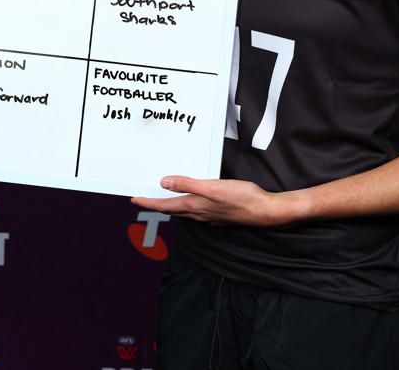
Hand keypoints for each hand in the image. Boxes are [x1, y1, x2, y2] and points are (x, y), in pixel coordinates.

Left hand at [131, 176, 300, 226]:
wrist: (265, 211)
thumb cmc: (242, 198)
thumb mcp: (212, 187)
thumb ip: (188, 184)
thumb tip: (164, 183)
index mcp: (195, 206)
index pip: (165, 206)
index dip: (148, 202)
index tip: (134, 199)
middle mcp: (199, 214)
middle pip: (172, 210)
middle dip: (156, 204)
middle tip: (143, 198)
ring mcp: (209, 216)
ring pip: (184, 211)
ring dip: (170, 205)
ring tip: (161, 198)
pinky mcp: (218, 214)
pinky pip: (195, 210)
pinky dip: (186, 205)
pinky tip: (190, 200)